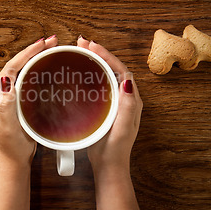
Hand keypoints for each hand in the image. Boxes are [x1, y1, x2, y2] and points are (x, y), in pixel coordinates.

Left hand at [0, 36, 57, 169]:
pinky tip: (49, 67)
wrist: (15, 160)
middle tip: (51, 42)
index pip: (10, 68)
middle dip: (33, 50)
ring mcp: (12, 96)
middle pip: (17, 64)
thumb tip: (6, 84)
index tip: (41, 45)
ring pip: (24, 70)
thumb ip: (5, 107)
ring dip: (36, 57)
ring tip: (51, 48)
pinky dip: (39, 69)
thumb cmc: (10, 146)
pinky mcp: (22, 101)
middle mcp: (3, 93)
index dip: (25, 54)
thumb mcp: (7, 128)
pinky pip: (30, 80)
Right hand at [77, 38, 142, 171]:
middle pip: (113, 68)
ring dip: (94, 61)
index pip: (121, 69)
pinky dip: (90, 74)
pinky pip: (98, 85)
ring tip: (80, 51)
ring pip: (105, 75)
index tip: (92, 46)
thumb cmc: (114, 149)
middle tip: (82, 43)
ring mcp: (114, 102)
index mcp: (130, 100)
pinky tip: (79, 72)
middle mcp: (124, 98)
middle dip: (99, 54)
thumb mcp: (122, 128)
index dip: (107, 55)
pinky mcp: (104, 107)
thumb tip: (127, 80)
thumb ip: (126, 106)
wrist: (108, 166)